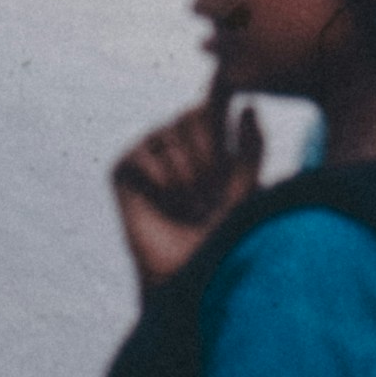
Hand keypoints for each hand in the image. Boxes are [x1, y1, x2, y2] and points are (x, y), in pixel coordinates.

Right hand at [114, 99, 263, 290]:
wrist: (189, 269)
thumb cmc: (222, 231)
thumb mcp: (246, 187)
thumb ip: (252, 147)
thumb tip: (248, 107)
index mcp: (205, 135)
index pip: (209, 107)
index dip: (219, 143)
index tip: (223, 180)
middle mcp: (174, 136)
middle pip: (190, 117)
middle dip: (206, 161)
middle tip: (206, 197)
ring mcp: (147, 149)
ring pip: (169, 138)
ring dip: (186, 179)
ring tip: (189, 206)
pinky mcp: (123, 167)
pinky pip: (143, 157)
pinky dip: (160, 184)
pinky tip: (163, 205)